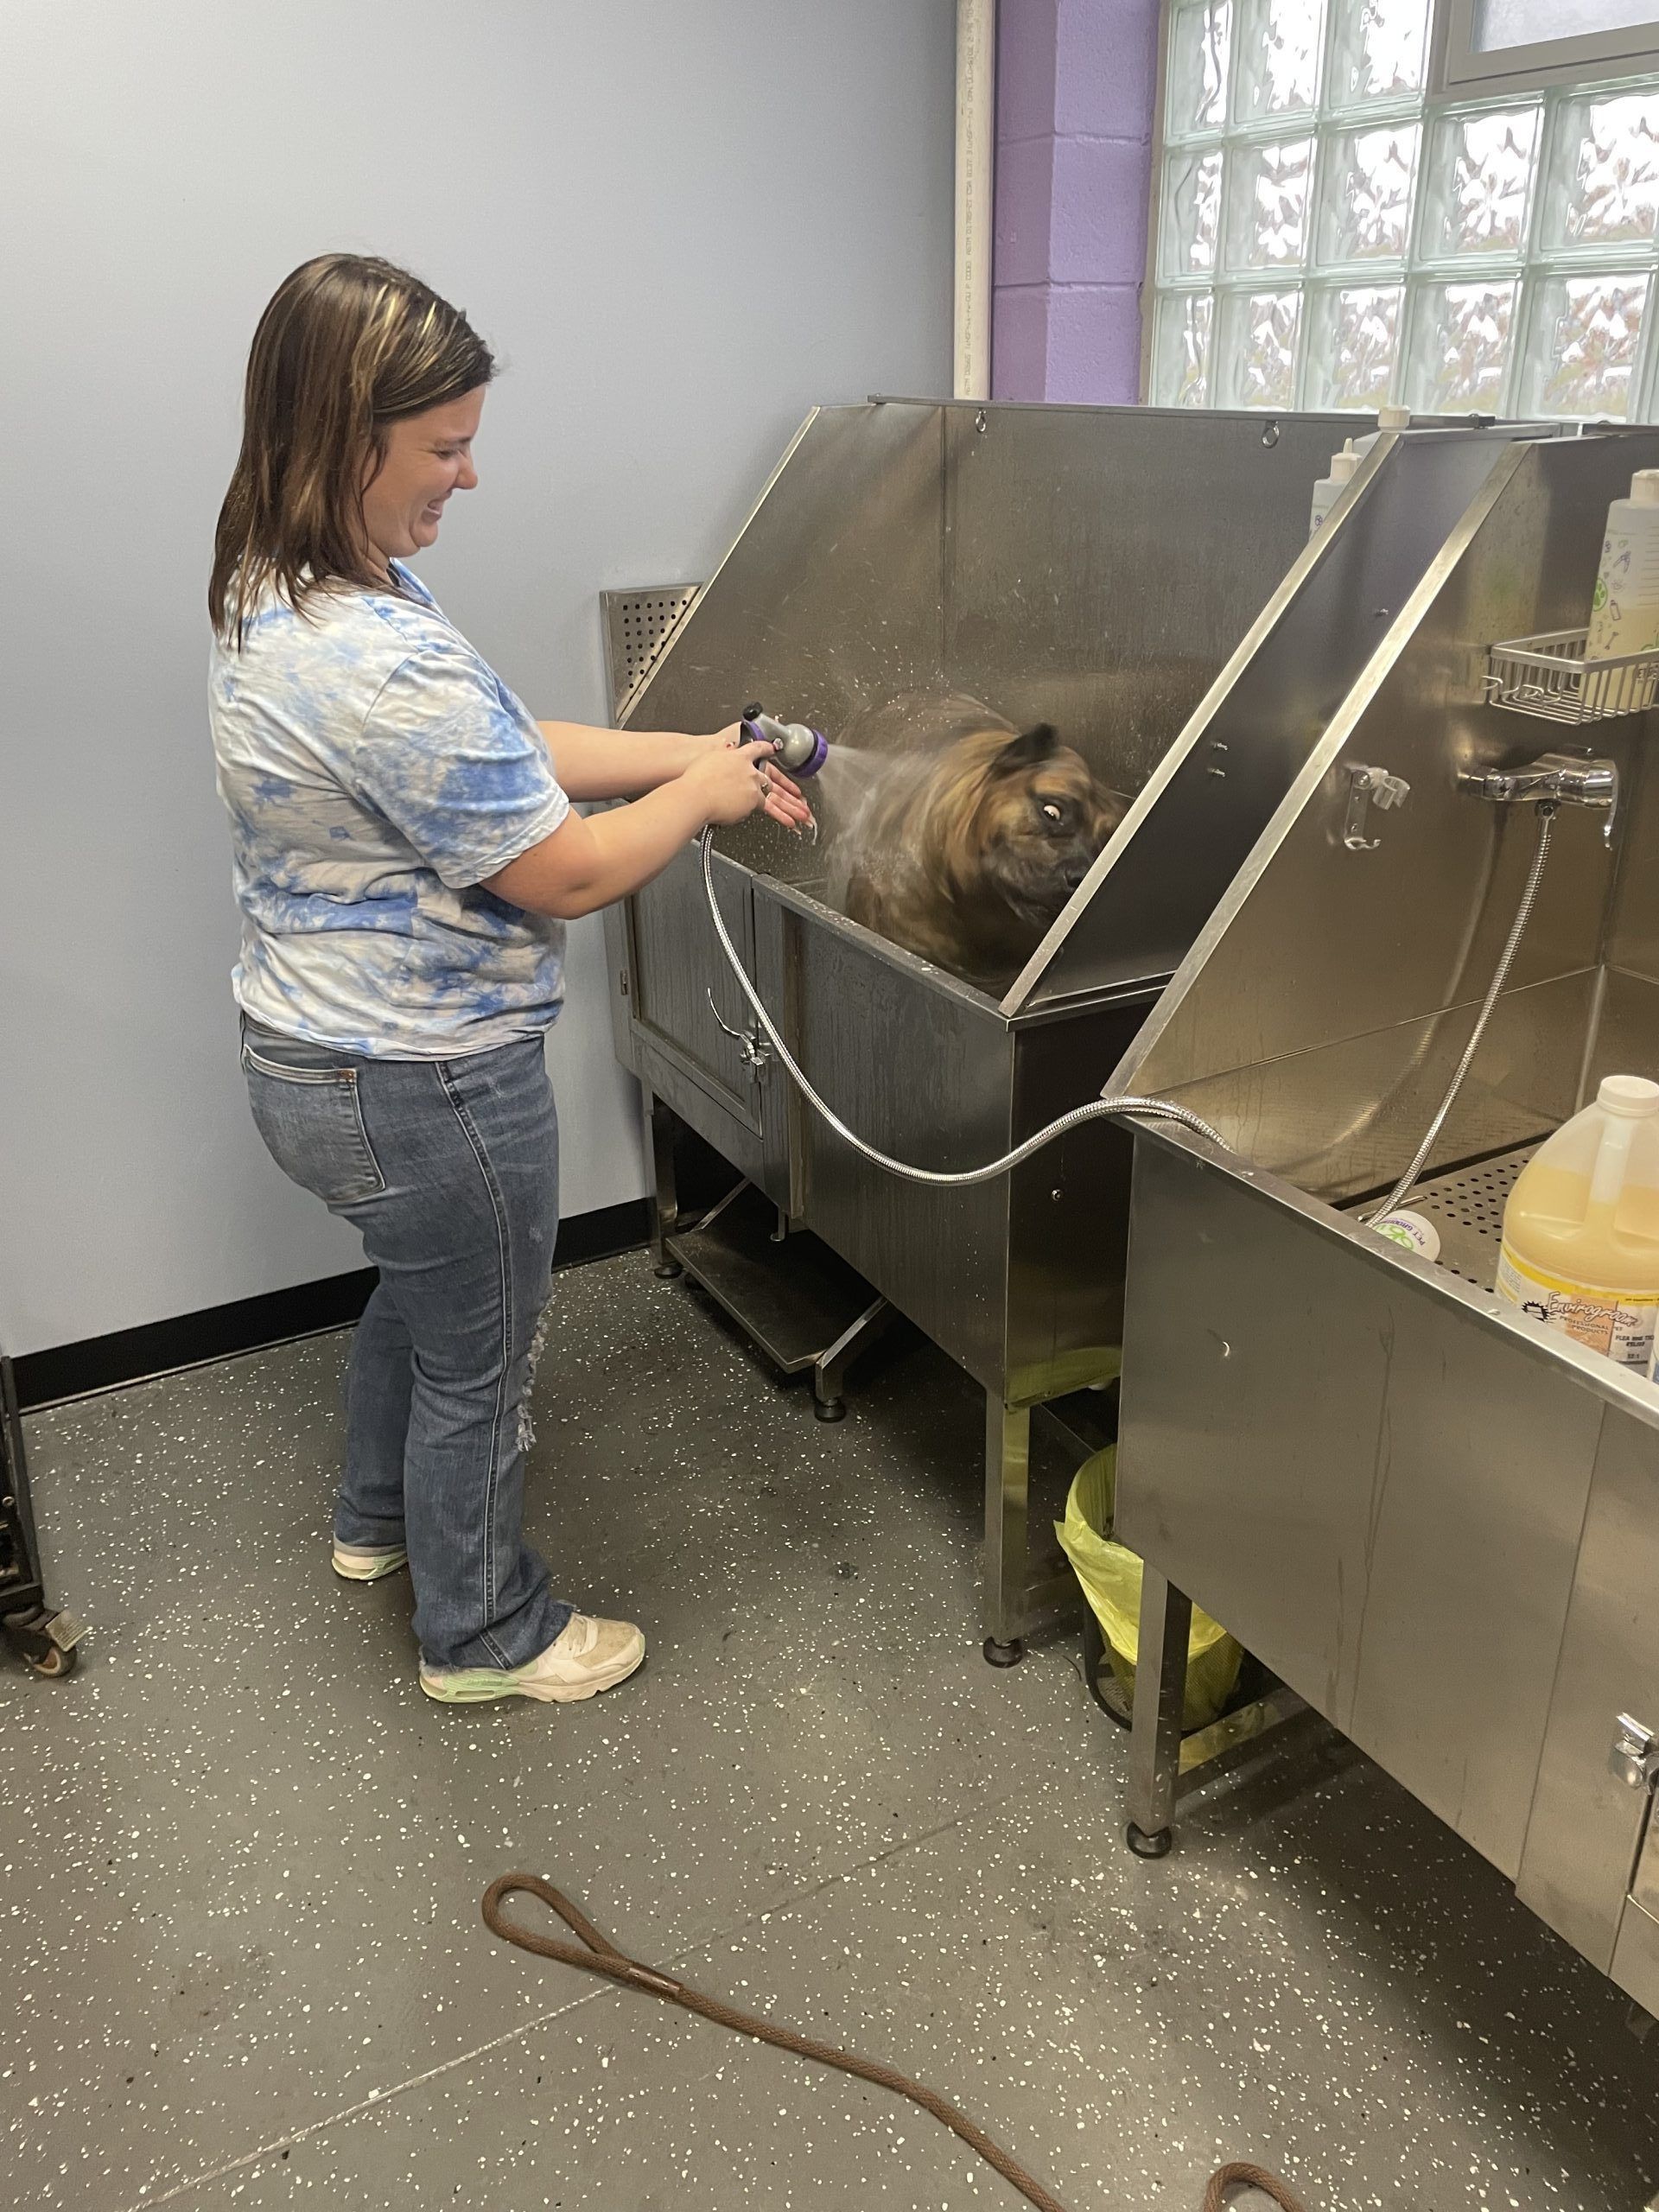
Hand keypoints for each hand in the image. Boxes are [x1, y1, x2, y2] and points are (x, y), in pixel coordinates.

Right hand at [684, 738, 814, 833]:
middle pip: (774, 780)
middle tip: (801, 798)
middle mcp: (750, 771)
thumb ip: (720, 755)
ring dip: (792, 807)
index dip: (767, 749)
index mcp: (738, 757)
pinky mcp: (752, 802)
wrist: (695, 794)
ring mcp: (753, 786)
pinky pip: (771, 811)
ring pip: (777, 797)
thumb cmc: (694, 780)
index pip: (757, 750)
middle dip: (789, 790)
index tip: (774, 749)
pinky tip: (791, 823)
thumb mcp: (708, 759)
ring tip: (804, 816)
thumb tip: (723, 748)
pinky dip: (782, 817)